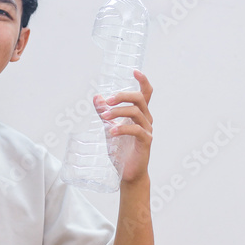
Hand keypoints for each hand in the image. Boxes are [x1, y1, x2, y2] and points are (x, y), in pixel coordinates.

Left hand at [94, 70, 152, 185]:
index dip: (142, 81)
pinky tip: (111, 132)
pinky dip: (122, 128)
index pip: (145, 94)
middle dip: (123, 96)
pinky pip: (136, 130)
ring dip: (118, 112)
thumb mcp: (109, 127)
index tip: (134, 71)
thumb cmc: (121, 149)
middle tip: (107, 101)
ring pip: (136, 112)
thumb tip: (97, 97)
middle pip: (140, 99)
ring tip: (104, 118)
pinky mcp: (146, 142)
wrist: (127, 172)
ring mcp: (147, 130)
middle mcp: (146, 119)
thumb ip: (104, 112)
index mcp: (139, 114)